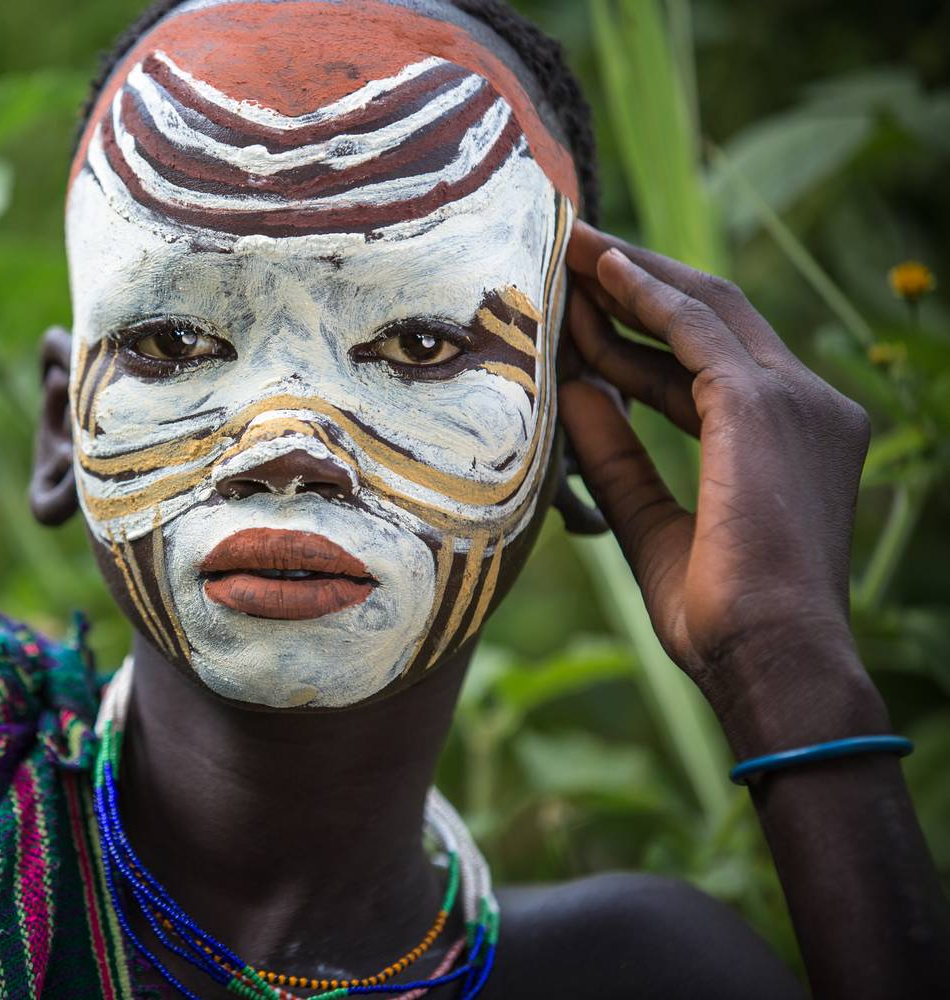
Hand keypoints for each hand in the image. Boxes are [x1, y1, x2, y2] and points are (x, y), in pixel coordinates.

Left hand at [558, 221, 880, 740]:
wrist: (769, 658)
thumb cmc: (718, 616)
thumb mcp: (650, 521)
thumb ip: (615, 455)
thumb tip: (569, 396)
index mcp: (791, 438)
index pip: (706, 362)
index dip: (639, 332)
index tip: (580, 307)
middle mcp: (807, 405)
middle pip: (711, 314)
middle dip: (636, 279)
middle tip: (568, 250)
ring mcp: (795, 399)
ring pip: (703, 306)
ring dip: (630, 276)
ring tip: (566, 247)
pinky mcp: (764, 404)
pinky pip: (695, 327)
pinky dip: (645, 294)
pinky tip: (599, 270)